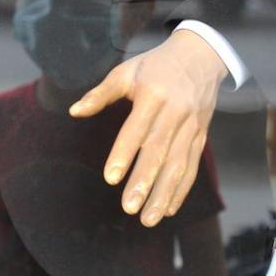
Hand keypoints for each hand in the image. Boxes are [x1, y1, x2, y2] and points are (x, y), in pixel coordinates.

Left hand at [70, 28, 226, 226]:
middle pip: (159, 152)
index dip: (124, 154)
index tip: (110, 179)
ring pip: (178, 165)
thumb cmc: (155, 65)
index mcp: (153, 94)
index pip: (137, 129)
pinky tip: (168, 209)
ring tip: (149, 218)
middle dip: (145, 182)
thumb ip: (100, 94)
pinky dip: (181, 190)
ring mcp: (192, 126)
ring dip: (164, 194)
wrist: (201, 56)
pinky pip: (192, 166)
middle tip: (129, 207)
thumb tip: (74, 111)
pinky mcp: (201, 136)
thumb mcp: (126, 72)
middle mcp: (176, 112)